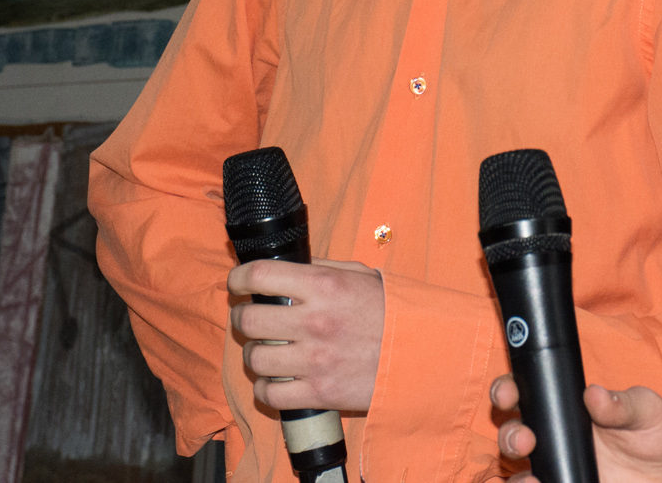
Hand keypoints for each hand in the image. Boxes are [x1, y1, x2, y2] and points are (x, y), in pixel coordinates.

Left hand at [228, 259, 384, 412]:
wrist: (424, 355)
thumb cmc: (393, 313)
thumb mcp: (361, 277)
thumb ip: (322, 269)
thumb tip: (288, 266)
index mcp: (324, 287)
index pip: (260, 275)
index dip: (238, 278)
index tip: (237, 283)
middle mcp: (314, 321)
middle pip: (248, 319)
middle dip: (242, 317)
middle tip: (249, 318)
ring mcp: (315, 360)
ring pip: (255, 358)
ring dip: (254, 354)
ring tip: (265, 350)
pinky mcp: (319, 393)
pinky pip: (270, 394)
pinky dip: (266, 388)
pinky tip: (275, 380)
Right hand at [490, 376, 661, 482]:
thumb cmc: (659, 434)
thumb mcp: (648, 411)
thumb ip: (624, 404)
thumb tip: (594, 394)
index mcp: (567, 409)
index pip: (525, 394)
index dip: (508, 390)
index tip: (509, 393)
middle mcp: (555, 442)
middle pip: (512, 436)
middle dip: (509, 436)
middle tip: (525, 440)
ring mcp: (559, 473)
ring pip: (519, 477)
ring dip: (517, 480)